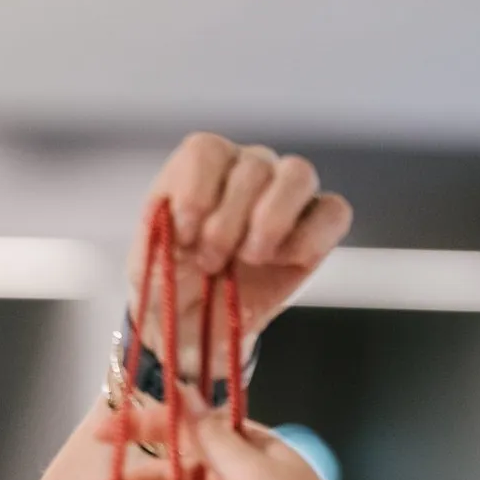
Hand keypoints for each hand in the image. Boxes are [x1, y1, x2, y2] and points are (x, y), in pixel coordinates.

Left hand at [129, 135, 351, 390]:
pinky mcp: (317, 228)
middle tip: (210, 262)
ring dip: (271, 219)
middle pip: (255, 165)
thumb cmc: (169, 285)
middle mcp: (247, 169)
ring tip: (249, 257)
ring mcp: (285, 195)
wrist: (190, 328)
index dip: (196, 193)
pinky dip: (310, 237)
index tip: (182, 236)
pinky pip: (334, 212)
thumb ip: (158, 229)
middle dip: (228, 222)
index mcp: (203, 167)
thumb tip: (182, 218)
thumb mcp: (146, 257)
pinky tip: (282, 261)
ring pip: (299, 174)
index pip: (208, 151)